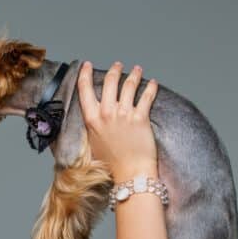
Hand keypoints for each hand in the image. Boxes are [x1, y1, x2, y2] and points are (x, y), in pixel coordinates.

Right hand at [77, 60, 158, 178]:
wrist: (129, 173)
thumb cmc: (111, 163)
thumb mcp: (93, 142)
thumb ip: (93, 126)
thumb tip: (94, 116)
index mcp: (91, 119)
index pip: (85, 90)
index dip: (85, 74)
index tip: (86, 65)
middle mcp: (106, 113)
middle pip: (109, 82)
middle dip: (114, 70)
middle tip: (118, 65)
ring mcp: (124, 114)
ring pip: (128, 85)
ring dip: (134, 74)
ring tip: (137, 70)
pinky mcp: (140, 118)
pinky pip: (146, 96)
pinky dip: (150, 87)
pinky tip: (152, 82)